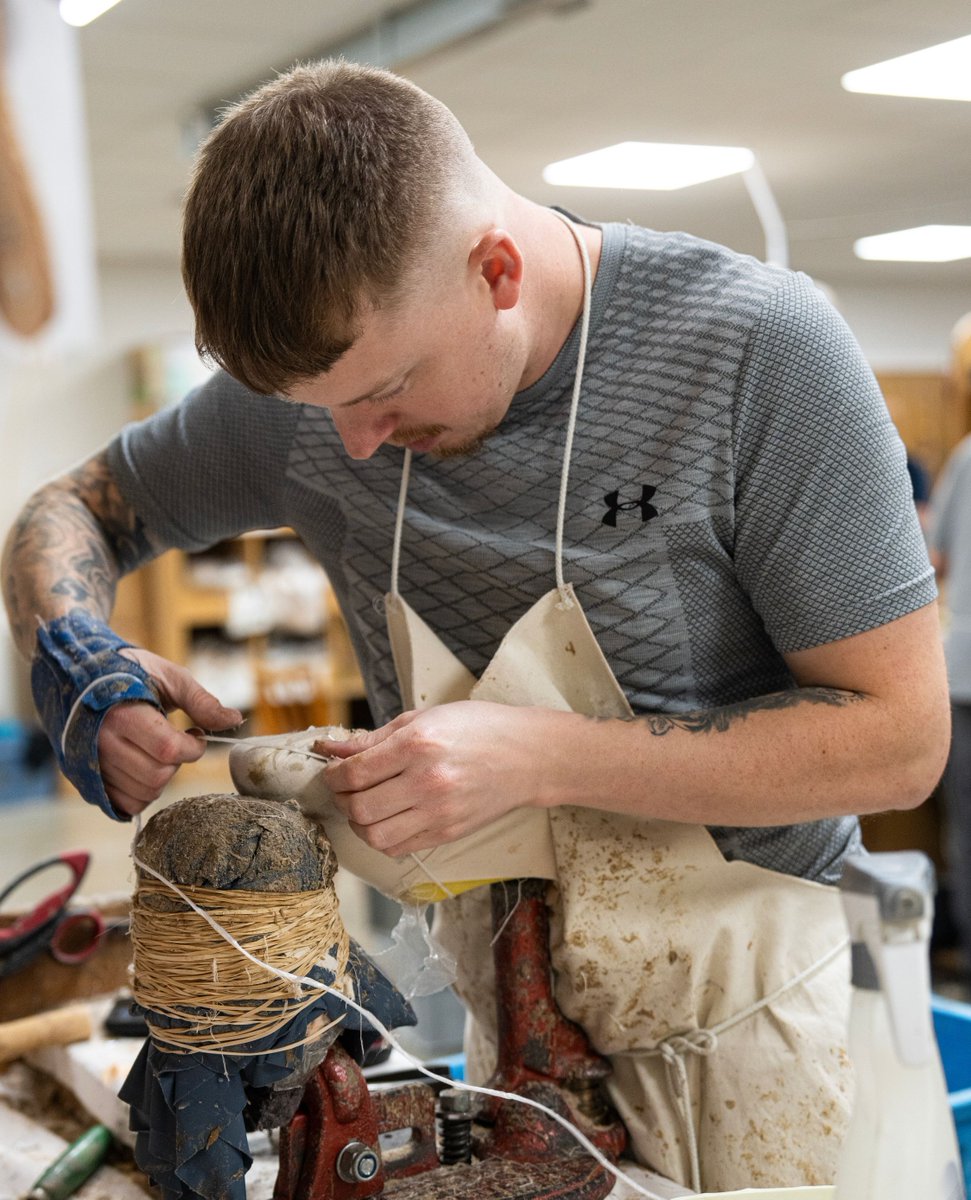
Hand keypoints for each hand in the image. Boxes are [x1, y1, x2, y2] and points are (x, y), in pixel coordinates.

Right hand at [97, 648, 241, 816]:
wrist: (80, 676)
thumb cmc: (130, 673)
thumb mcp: (168, 676)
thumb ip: (201, 701)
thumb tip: (233, 720)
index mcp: (121, 714)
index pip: (167, 749)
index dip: (193, 746)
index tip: (195, 733)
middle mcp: (101, 744)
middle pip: (156, 776)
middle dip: (178, 762)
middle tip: (177, 743)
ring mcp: (92, 765)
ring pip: (143, 793)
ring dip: (162, 777)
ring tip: (158, 752)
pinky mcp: (88, 779)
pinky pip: (125, 803)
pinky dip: (143, 792)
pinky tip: (144, 767)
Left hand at [316, 701, 551, 855]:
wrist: (528, 756)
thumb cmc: (478, 728)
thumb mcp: (423, 718)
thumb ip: (373, 738)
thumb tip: (330, 748)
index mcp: (418, 745)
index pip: (354, 772)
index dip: (332, 775)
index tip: (332, 770)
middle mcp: (427, 781)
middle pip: (359, 808)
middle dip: (342, 799)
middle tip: (345, 787)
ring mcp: (439, 813)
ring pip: (374, 836)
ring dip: (358, 823)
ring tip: (364, 805)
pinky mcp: (447, 834)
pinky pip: (398, 848)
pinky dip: (382, 838)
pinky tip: (387, 819)